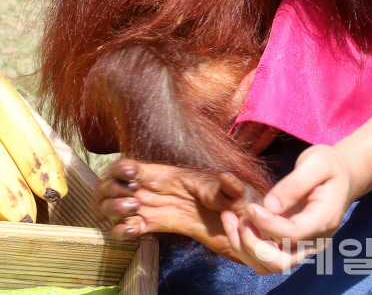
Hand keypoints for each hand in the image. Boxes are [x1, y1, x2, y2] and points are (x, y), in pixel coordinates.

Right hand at [94, 158, 247, 259]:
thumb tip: (228, 178)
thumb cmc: (233, 201)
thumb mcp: (233, 192)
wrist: (235, 224)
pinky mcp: (155, 226)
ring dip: (113, 209)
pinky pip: (127, 227)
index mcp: (166, 174)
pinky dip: (122, 230)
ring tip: (134, 214)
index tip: (130, 177)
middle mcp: (154, 189)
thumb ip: (229, 186)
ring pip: (115, 205)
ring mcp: (152, 208)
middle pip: (114, 184)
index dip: (121, 169)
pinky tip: (132, 231)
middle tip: (132, 202)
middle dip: (111, 191)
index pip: (131, 166)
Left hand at [221, 144, 354, 273]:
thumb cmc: (329, 166)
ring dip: (245, 248)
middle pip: (280, 262)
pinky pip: (265, 258)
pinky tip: (237, 222)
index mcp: (324, 220)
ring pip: (269, 266)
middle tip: (241, 216)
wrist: (342, 177)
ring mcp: (303, 247)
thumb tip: (269, 205)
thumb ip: (294, 183)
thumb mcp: (316, 162)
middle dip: (253, 244)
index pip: (292, 235)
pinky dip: (246, 246)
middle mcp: (314, 241)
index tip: (251, 206)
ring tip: (231, 219)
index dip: (268, 225)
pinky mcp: (291, 246)